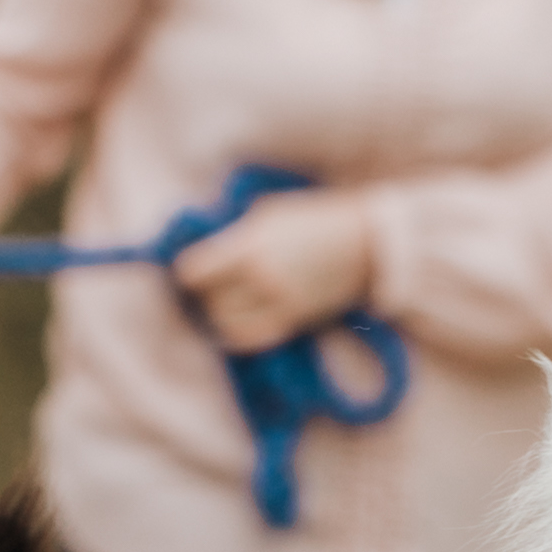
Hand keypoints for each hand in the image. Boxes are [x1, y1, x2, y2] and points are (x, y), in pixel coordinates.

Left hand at [171, 187, 380, 353]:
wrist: (365, 243)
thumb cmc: (315, 219)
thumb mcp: (269, 212)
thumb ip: (236, 232)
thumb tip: (207, 246)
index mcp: (250, 245)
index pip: (195, 271)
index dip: (186, 273)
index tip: (189, 271)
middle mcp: (261, 277)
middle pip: (209, 300)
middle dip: (202, 296)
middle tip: (204, 290)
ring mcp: (279, 303)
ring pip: (227, 324)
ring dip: (218, 316)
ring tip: (220, 306)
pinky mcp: (294, 320)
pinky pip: (252, 339)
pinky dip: (237, 336)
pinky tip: (235, 325)